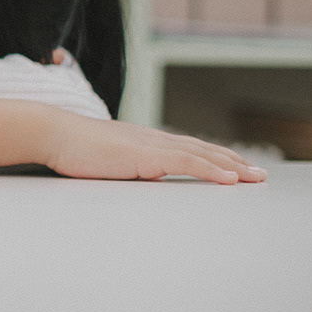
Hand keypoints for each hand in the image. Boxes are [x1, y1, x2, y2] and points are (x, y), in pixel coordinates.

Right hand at [38, 109, 267, 183]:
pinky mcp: (145, 156)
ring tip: (254, 177)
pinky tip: (229, 178)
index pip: (189, 149)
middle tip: (259, 174)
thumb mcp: (105, 160)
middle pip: (202, 150)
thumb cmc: (70, 149)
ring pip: (201, 155)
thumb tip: (137, 177)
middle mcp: (154, 140)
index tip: (236, 168)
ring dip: (231, 166)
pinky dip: (210, 169)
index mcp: (145, 142)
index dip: (215, 158)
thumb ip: (125, 166)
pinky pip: (187, 163)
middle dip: (233, 162)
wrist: (53, 134)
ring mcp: (151, 146)